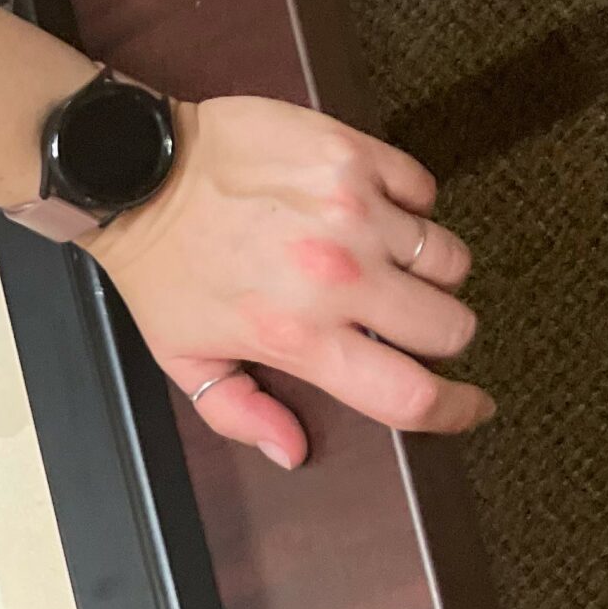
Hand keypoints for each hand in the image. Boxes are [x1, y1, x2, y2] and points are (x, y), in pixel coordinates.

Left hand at [83, 96, 487, 466]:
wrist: (136, 174)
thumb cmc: (158, 267)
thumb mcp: (182, 356)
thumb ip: (239, 411)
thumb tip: (292, 452)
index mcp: (298, 337)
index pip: (411, 396)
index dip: (455, 410)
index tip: (471, 406)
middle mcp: (336, 279)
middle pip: (451, 326)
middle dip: (439, 334)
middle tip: (404, 321)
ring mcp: (352, 213)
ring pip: (449, 259)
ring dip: (424, 269)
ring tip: (378, 262)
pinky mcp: (353, 156)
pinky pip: (424, 188)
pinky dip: (407, 203)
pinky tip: (366, 211)